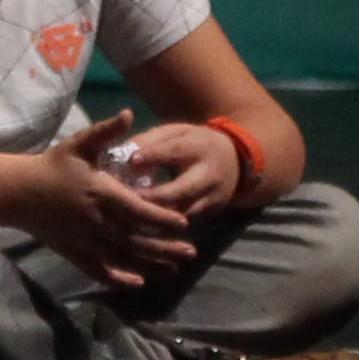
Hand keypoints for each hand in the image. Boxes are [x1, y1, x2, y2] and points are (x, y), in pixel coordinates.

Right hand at [20, 112, 199, 291]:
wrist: (18, 192)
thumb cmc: (52, 166)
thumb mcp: (78, 144)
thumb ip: (106, 132)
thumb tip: (129, 113)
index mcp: (100, 193)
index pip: (138, 210)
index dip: (162, 218)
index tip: (184, 223)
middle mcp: (96, 221)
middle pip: (137, 239)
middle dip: (166, 248)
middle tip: (191, 253)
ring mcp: (85, 241)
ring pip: (124, 258)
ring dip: (150, 266)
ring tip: (174, 270)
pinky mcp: (74, 253)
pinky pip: (99, 271)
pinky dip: (119, 279)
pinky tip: (138, 282)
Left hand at [115, 120, 245, 218]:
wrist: (234, 161)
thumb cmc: (193, 143)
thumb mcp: (176, 133)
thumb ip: (151, 141)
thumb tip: (123, 154)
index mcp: (198, 147)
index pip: (175, 151)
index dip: (153, 156)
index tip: (131, 160)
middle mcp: (209, 174)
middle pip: (179, 191)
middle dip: (151, 197)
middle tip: (123, 199)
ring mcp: (213, 197)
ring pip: (182, 213)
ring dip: (156, 217)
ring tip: (131, 215)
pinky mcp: (213, 214)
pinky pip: (187, 223)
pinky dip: (166, 226)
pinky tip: (146, 225)